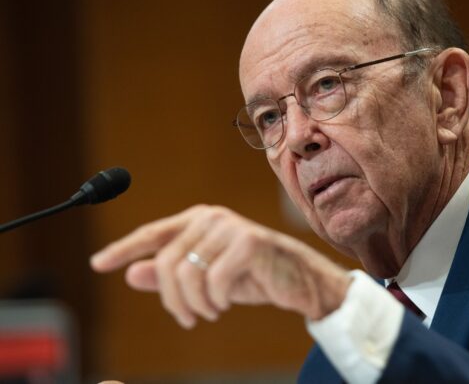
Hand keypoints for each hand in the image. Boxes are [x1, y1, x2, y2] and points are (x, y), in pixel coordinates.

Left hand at [91, 204, 350, 327]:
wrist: (300, 280)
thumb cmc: (254, 276)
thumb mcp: (206, 279)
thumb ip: (171, 274)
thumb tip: (131, 273)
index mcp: (199, 220)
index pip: (152, 234)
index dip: (123, 249)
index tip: (98, 264)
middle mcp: (211, 218)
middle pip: (167, 263)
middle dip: (172, 300)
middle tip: (188, 319)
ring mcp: (231, 228)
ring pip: (188, 275)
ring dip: (195, 304)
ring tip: (210, 311)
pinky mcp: (249, 243)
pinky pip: (214, 281)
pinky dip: (216, 301)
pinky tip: (226, 304)